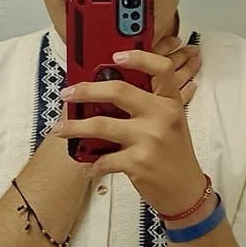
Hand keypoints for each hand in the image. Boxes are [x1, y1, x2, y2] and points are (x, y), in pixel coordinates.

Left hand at [53, 48, 206, 214]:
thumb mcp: (170, 122)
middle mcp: (162, 116)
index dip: (138, 57)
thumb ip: (149, 105)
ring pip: (101, 125)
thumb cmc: (173, 155)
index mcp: (170, 102)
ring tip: (60, 130)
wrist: (185, 191)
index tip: (115, 56)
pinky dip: (91, 164)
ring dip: (75, 128)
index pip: (161, 69)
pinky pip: (104, 159)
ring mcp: (150, 139)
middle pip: (118, 91)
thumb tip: (108, 91)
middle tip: (67, 94)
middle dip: (85, 91)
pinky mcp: (138, 163)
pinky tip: (87, 167)